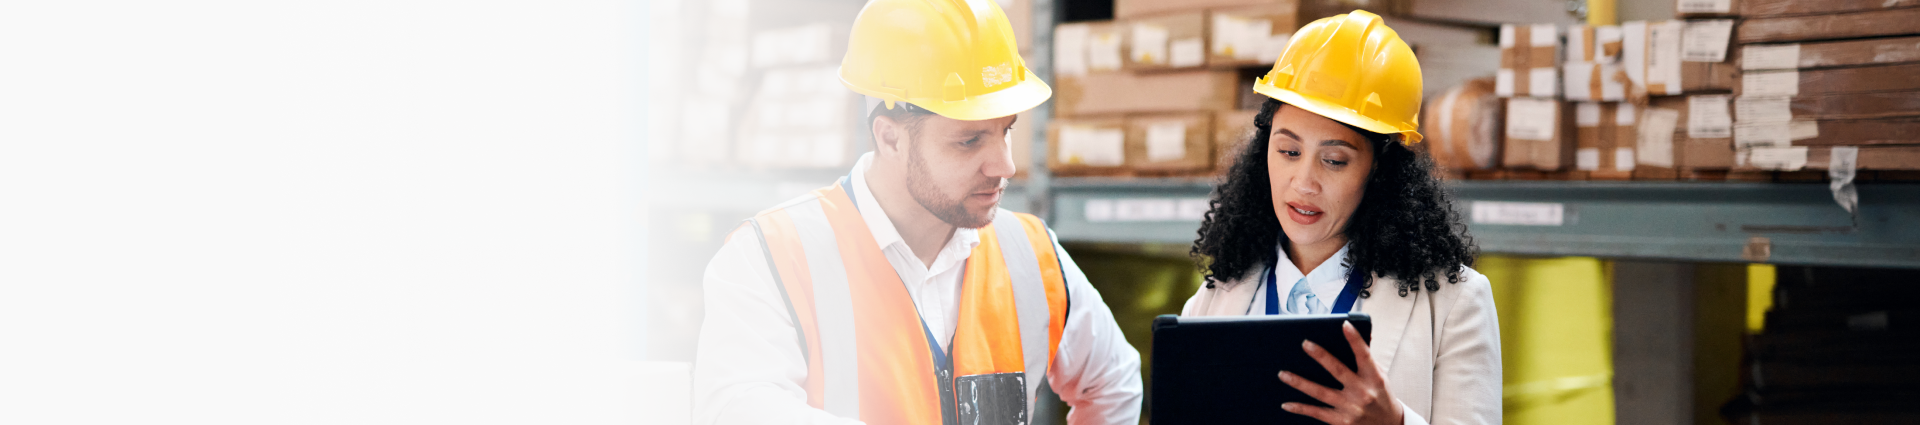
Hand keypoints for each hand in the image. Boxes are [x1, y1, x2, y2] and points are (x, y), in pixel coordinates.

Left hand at [1277, 322, 1402, 424]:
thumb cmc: (1381, 397)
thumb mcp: (1380, 376)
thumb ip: (1368, 359)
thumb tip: (1364, 335)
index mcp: (1374, 379)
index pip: (1364, 355)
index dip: (1355, 340)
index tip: (1344, 324)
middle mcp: (1362, 393)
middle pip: (1338, 371)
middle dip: (1321, 356)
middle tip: (1305, 344)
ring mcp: (1350, 408)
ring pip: (1321, 393)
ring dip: (1300, 383)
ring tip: (1283, 374)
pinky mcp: (1341, 421)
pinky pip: (1317, 413)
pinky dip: (1300, 408)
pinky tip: (1286, 404)